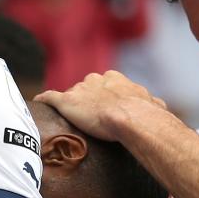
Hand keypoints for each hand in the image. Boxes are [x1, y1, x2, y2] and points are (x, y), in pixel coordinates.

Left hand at [35, 71, 165, 140]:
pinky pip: (50, 97)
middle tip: (89, 115)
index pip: (104, 84)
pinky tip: (38, 102)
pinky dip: (44, 99)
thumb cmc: (144, 113)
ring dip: (70, 104)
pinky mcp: (66, 101)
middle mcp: (95, 79)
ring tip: (68, 118)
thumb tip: (160, 106)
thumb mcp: (154, 104)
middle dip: (86, 99)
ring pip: (71, 94)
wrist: (129, 116)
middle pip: (86, 87)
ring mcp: (80, 89)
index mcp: (114, 78)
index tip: (105, 108)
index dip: (103, 97)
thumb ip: (154, 104)